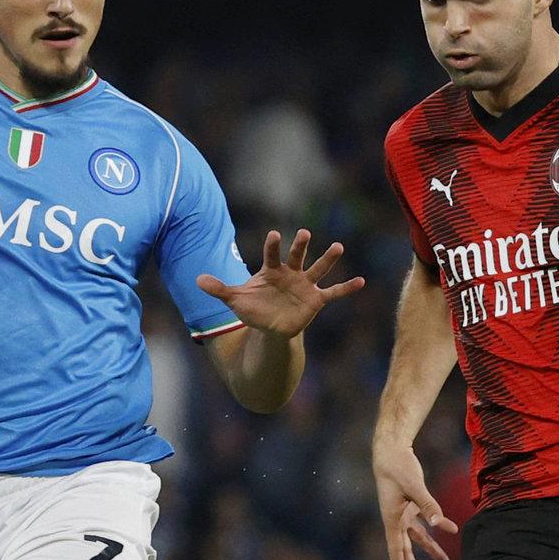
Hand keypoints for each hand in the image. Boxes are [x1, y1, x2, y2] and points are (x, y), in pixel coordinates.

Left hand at [195, 229, 363, 338]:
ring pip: (319, 269)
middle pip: (297, 256)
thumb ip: (219, 289)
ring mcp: (305, 285)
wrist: (270, 326)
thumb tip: (197, 280)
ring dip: (328, 259)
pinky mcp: (316, 299)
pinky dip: (347, 287)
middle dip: (301, 246)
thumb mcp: (235, 299)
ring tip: (338, 246)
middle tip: (304, 233)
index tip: (275, 235)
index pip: (272, 255)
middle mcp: (291, 273)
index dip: (273, 246)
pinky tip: (361, 281)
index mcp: (272, 270)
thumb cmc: (254, 308)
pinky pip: (333, 292)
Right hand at [373, 442, 458, 559]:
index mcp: (392, 518)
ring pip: (418, 536)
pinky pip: (426, 519)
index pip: (395, 548)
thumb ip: (428, 505)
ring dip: (431, 548)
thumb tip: (439, 524)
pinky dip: (439, 524)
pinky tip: (452, 529)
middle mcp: (397, 519)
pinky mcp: (412, 504)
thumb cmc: (398, 468)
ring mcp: (404, 513)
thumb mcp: (413, 486)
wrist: (391, 451)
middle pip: (405, 547)